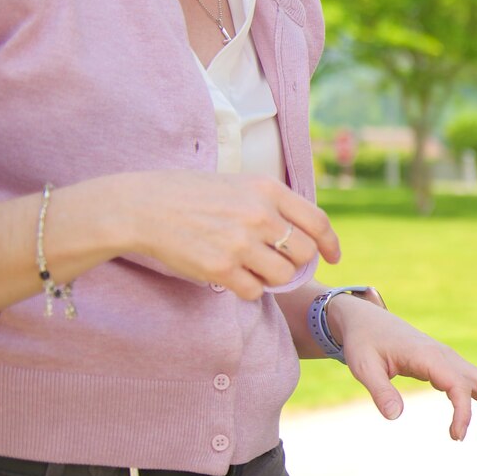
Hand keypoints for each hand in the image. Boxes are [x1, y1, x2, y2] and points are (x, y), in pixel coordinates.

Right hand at [121, 172, 339, 297]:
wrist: (144, 207)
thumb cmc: (192, 195)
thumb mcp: (239, 184)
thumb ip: (272, 204)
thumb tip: (307, 235)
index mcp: (267, 189)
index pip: (317, 222)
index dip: (330, 243)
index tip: (332, 256)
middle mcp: (259, 215)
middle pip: (303, 253)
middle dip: (295, 262)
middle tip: (276, 261)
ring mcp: (241, 243)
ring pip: (282, 276)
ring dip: (272, 277)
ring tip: (251, 267)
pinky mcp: (221, 268)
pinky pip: (255, 291)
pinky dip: (248, 288)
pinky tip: (233, 275)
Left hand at [330, 296, 476, 442]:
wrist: (367, 320)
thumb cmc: (364, 342)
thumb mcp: (364, 366)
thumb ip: (380, 390)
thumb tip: (394, 417)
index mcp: (429, 356)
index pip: (459, 385)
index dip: (463, 412)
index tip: (456, 437)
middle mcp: (446, 356)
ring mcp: (448, 359)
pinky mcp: (445, 365)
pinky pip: (470, 383)